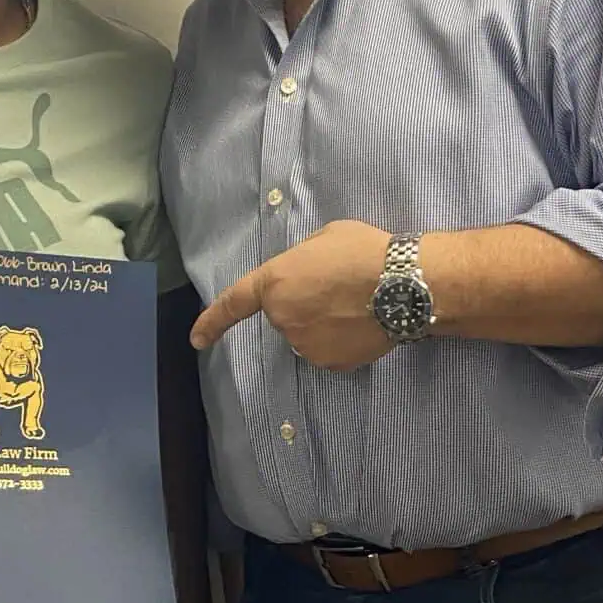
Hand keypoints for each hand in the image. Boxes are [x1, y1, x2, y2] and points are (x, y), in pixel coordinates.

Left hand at [190, 220, 396, 368]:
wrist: (405, 285)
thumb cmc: (366, 252)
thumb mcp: (325, 239)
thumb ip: (303, 260)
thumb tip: (307, 275)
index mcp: (274, 281)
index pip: (234, 304)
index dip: (212, 322)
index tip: (197, 340)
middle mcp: (282, 318)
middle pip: (286, 315)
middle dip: (305, 303)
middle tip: (340, 286)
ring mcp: (305, 344)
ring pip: (308, 335)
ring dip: (325, 323)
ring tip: (357, 303)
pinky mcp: (330, 363)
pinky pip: (329, 352)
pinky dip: (343, 341)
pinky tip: (364, 322)